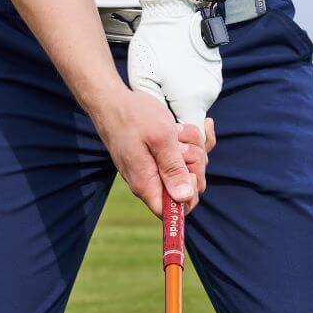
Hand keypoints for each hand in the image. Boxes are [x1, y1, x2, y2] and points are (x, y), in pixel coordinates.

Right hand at [91, 89, 201, 216]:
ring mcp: (156, 168)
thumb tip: (184, 199)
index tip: (189, 171)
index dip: (189, 197)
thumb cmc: (134, 116)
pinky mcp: (160, 156)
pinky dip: (194, 140)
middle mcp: (151, 180)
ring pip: (189, 168)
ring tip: (178, 129)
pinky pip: (186, 156)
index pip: (173, 212)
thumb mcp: (160, 138)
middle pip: (187, 188)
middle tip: (181, 142)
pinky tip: (198, 125)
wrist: (113, 100)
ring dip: (193, 147)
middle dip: (195, 164)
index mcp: (146, 184)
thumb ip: (173, 169)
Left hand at [127, 0, 222, 140]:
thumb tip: (161, 133)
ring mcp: (212, 82)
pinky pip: (198, 90)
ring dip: (180, 104)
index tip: (167, 139)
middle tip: (158, 112)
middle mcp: (208, 95)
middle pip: (195, 123)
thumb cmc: (156, 44)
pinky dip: (186, 90)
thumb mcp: (145, 81)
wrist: (174, 11)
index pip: (194, 139)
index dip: (181, 145)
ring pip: (195, 105)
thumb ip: (155, 112)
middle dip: (178, 124)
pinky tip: (172, 78)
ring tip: (163, 88)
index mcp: (192, 102)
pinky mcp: (212, 72)